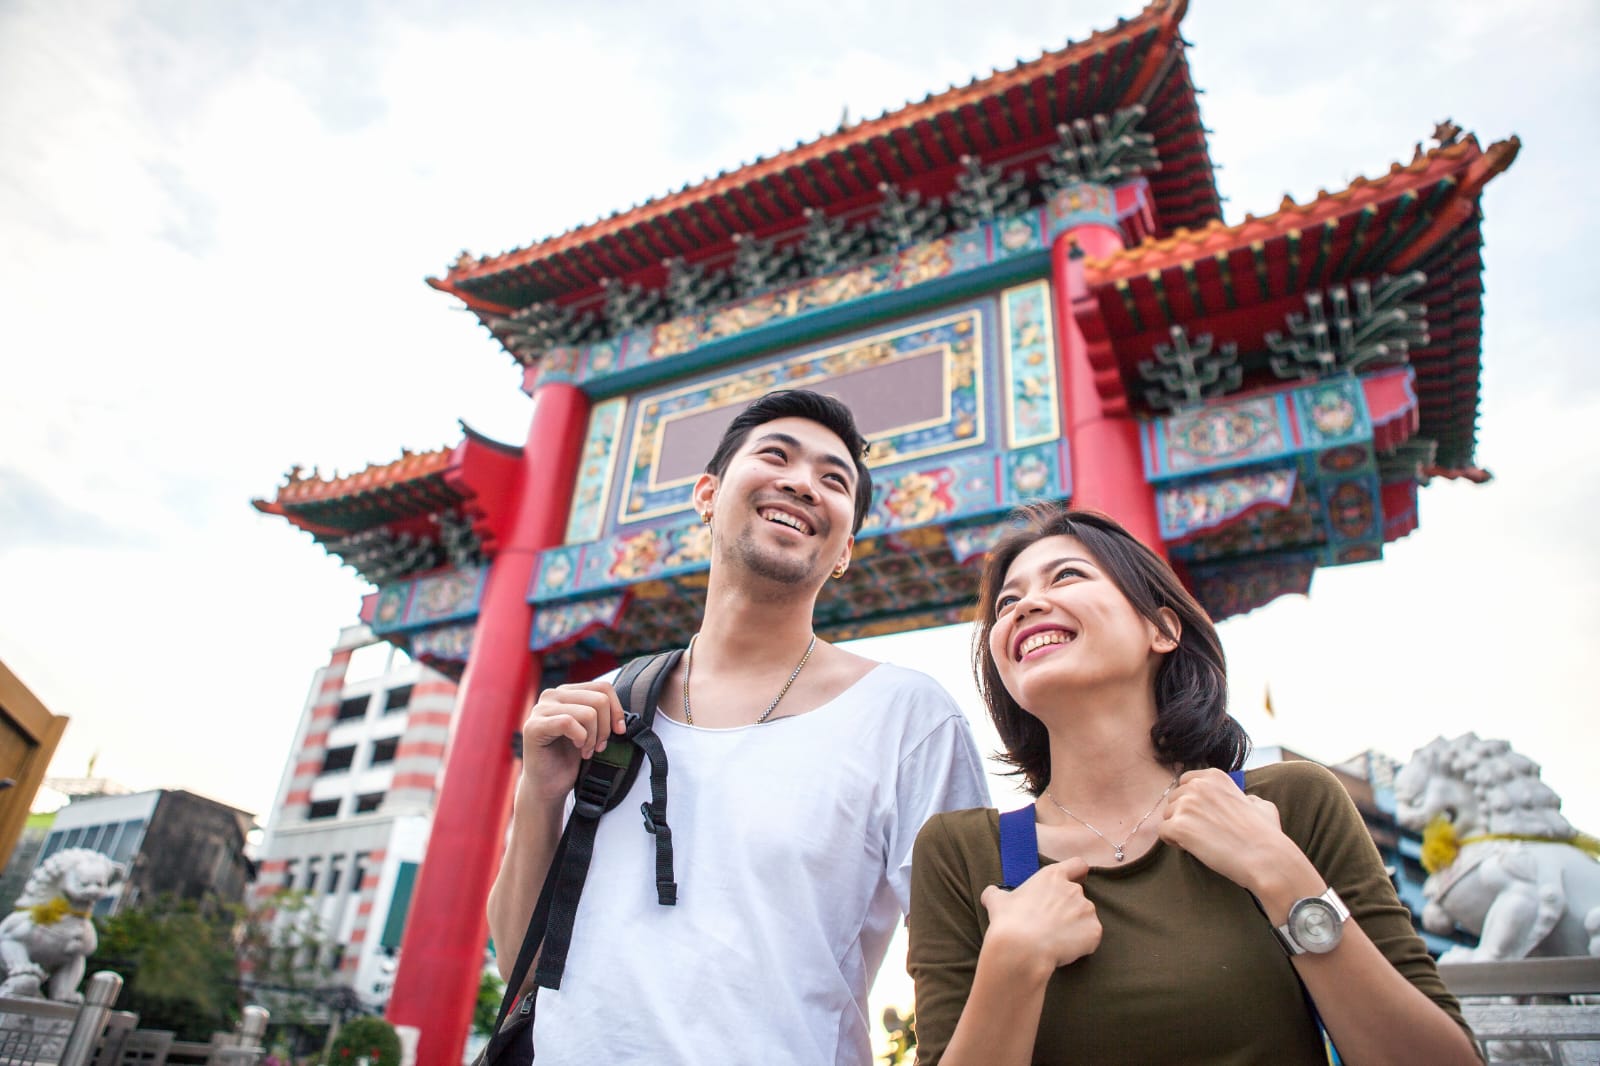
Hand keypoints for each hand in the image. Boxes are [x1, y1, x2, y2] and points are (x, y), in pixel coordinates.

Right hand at [518, 681, 625, 804]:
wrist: (548, 786)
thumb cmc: (569, 758)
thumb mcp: (591, 730)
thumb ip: (601, 714)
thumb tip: (623, 715)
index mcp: (567, 692)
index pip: (603, 688)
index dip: (617, 710)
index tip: (619, 731)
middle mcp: (552, 695)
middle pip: (599, 700)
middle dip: (605, 728)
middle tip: (599, 747)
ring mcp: (541, 709)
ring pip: (588, 713)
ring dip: (593, 737)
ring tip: (587, 750)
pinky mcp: (534, 726)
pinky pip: (568, 722)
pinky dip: (580, 738)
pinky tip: (577, 748)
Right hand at [978, 856, 1101, 979]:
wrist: (1022, 949)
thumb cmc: (1009, 921)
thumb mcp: (997, 902)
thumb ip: (996, 893)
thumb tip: (990, 893)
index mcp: (1053, 876)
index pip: (1077, 865)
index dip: (1077, 873)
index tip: (1075, 880)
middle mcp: (1073, 889)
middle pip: (1078, 896)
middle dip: (1069, 908)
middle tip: (1052, 923)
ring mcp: (1087, 910)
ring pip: (1086, 917)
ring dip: (1077, 926)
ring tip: (1057, 939)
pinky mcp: (1094, 932)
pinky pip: (1091, 937)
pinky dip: (1083, 944)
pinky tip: (1066, 950)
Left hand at [1158, 769, 1301, 895]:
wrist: (1265, 858)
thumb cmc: (1266, 835)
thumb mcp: (1261, 805)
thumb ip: (1248, 798)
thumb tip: (1247, 800)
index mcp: (1215, 777)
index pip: (1185, 782)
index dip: (1191, 801)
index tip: (1203, 815)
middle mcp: (1198, 786)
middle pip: (1174, 799)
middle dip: (1183, 816)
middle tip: (1202, 833)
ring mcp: (1186, 805)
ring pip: (1167, 816)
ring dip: (1178, 829)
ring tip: (1200, 842)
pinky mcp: (1178, 826)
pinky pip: (1163, 832)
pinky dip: (1173, 842)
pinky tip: (1190, 848)